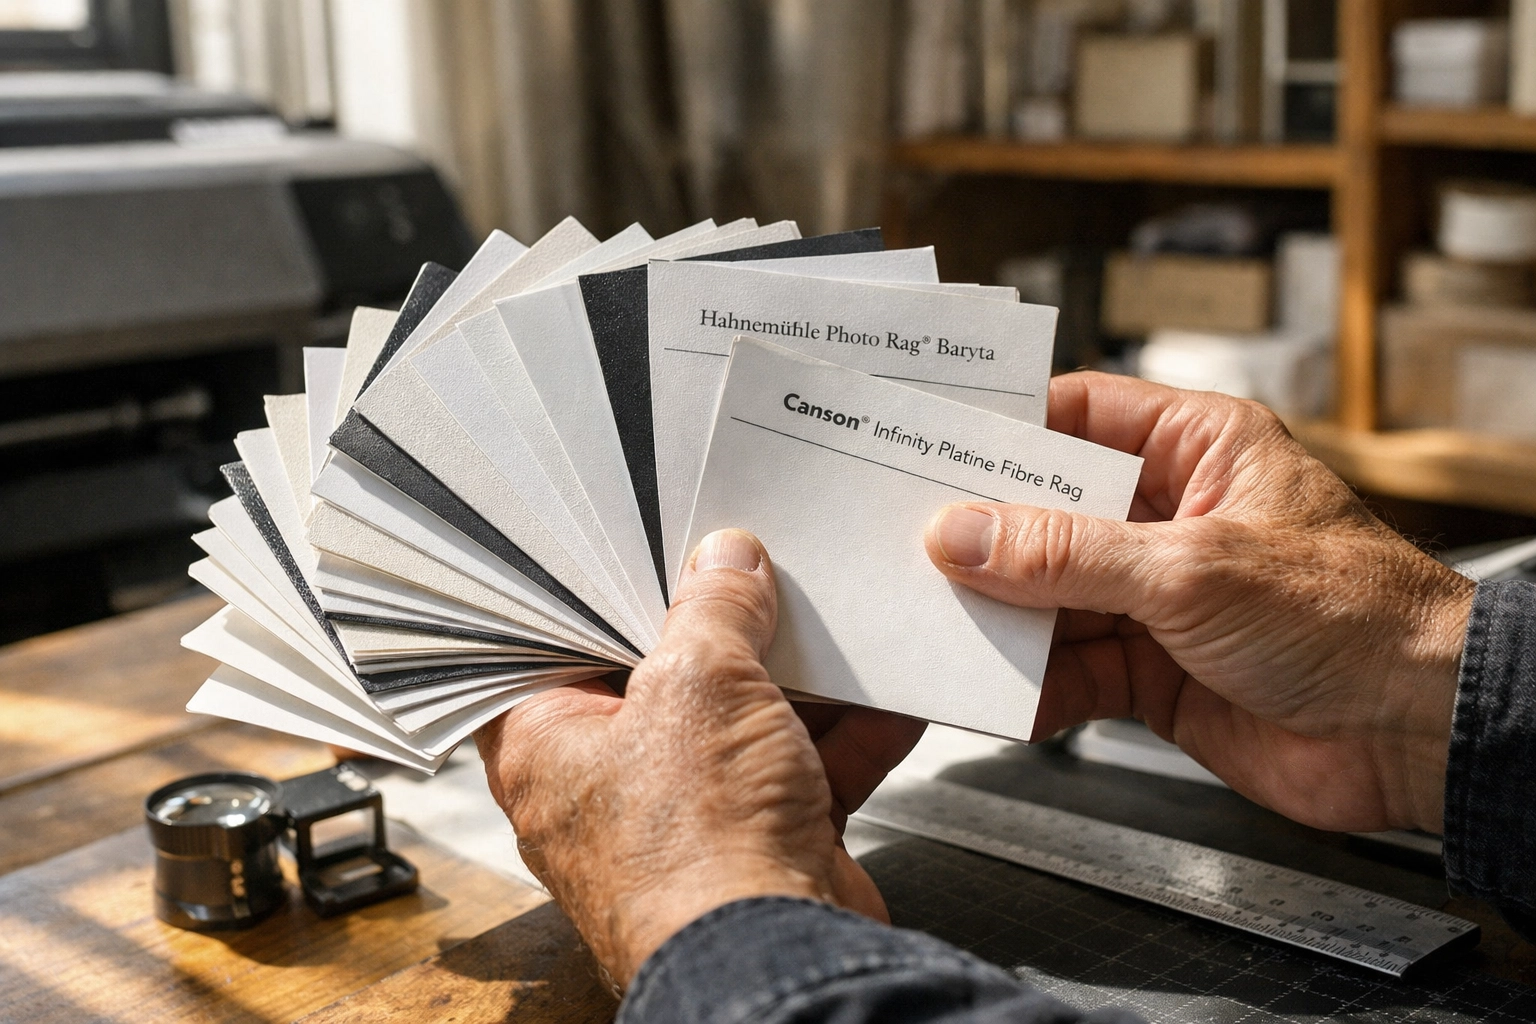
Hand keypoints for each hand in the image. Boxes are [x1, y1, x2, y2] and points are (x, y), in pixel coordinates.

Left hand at [475, 529, 924, 987]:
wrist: (780, 959)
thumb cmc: (695, 852)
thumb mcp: (699, 682)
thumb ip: (712, 608)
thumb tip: (726, 564)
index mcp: (547, 744)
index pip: (561, 645)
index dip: (610, 594)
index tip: (656, 551)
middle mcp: (607, 786)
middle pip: (664, 679)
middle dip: (724, 632)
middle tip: (755, 573)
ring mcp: (688, 819)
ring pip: (742, 724)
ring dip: (796, 682)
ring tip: (829, 625)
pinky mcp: (759, 845)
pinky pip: (800, 770)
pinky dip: (844, 735)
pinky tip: (883, 693)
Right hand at [925, 372, 1473, 835]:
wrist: (1420, 736)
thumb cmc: (1357, 618)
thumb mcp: (1191, 568)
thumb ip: (1066, 555)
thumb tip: (963, 534)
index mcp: (1197, 450)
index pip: (1077, 417)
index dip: (1002, 432)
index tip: (928, 447)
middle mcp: (1171, 515)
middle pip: (1048, 513)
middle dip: (984, 536)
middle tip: (908, 542)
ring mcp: (1158, 595)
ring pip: (1050, 595)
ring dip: (1001, 616)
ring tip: (938, 623)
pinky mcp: (1153, 668)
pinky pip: (1070, 668)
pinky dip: (1033, 684)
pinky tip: (1000, 690)